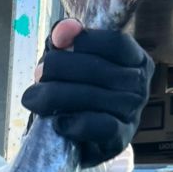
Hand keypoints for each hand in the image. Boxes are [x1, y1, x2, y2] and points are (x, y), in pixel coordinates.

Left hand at [20, 19, 153, 167]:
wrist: (82, 140)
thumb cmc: (80, 94)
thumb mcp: (72, 62)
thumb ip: (67, 41)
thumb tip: (62, 31)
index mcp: (135, 60)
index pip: (115, 42)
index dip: (84, 39)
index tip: (55, 43)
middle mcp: (139, 85)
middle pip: (97, 68)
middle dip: (58, 68)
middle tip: (38, 74)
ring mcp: (133, 113)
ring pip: (92, 96)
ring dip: (54, 96)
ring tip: (33, 98)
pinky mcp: (120, 139)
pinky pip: (99, 126)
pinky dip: (73, 123)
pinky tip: (56, 122)